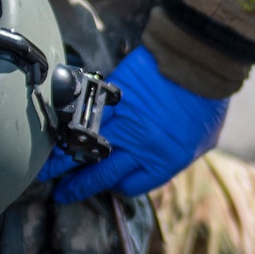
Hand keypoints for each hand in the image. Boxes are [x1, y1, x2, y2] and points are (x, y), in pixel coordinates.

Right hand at [39, 46, 228, 202]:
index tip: (106, 187)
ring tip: (45, 169)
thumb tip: (159, 159)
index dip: (115, 188)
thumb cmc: (209, 100)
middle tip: (59, 193)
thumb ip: (178, 153)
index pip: (130, 186)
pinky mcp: (113, 97)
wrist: (201, 60)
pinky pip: (87, 118)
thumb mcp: (204, 139)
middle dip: (77, 186)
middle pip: (100, 174)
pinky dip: (70, 127)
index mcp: (165, 161)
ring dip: (62, 160)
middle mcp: (140, 147)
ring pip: (86, 148)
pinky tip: (57, 133)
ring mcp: (123, 122)